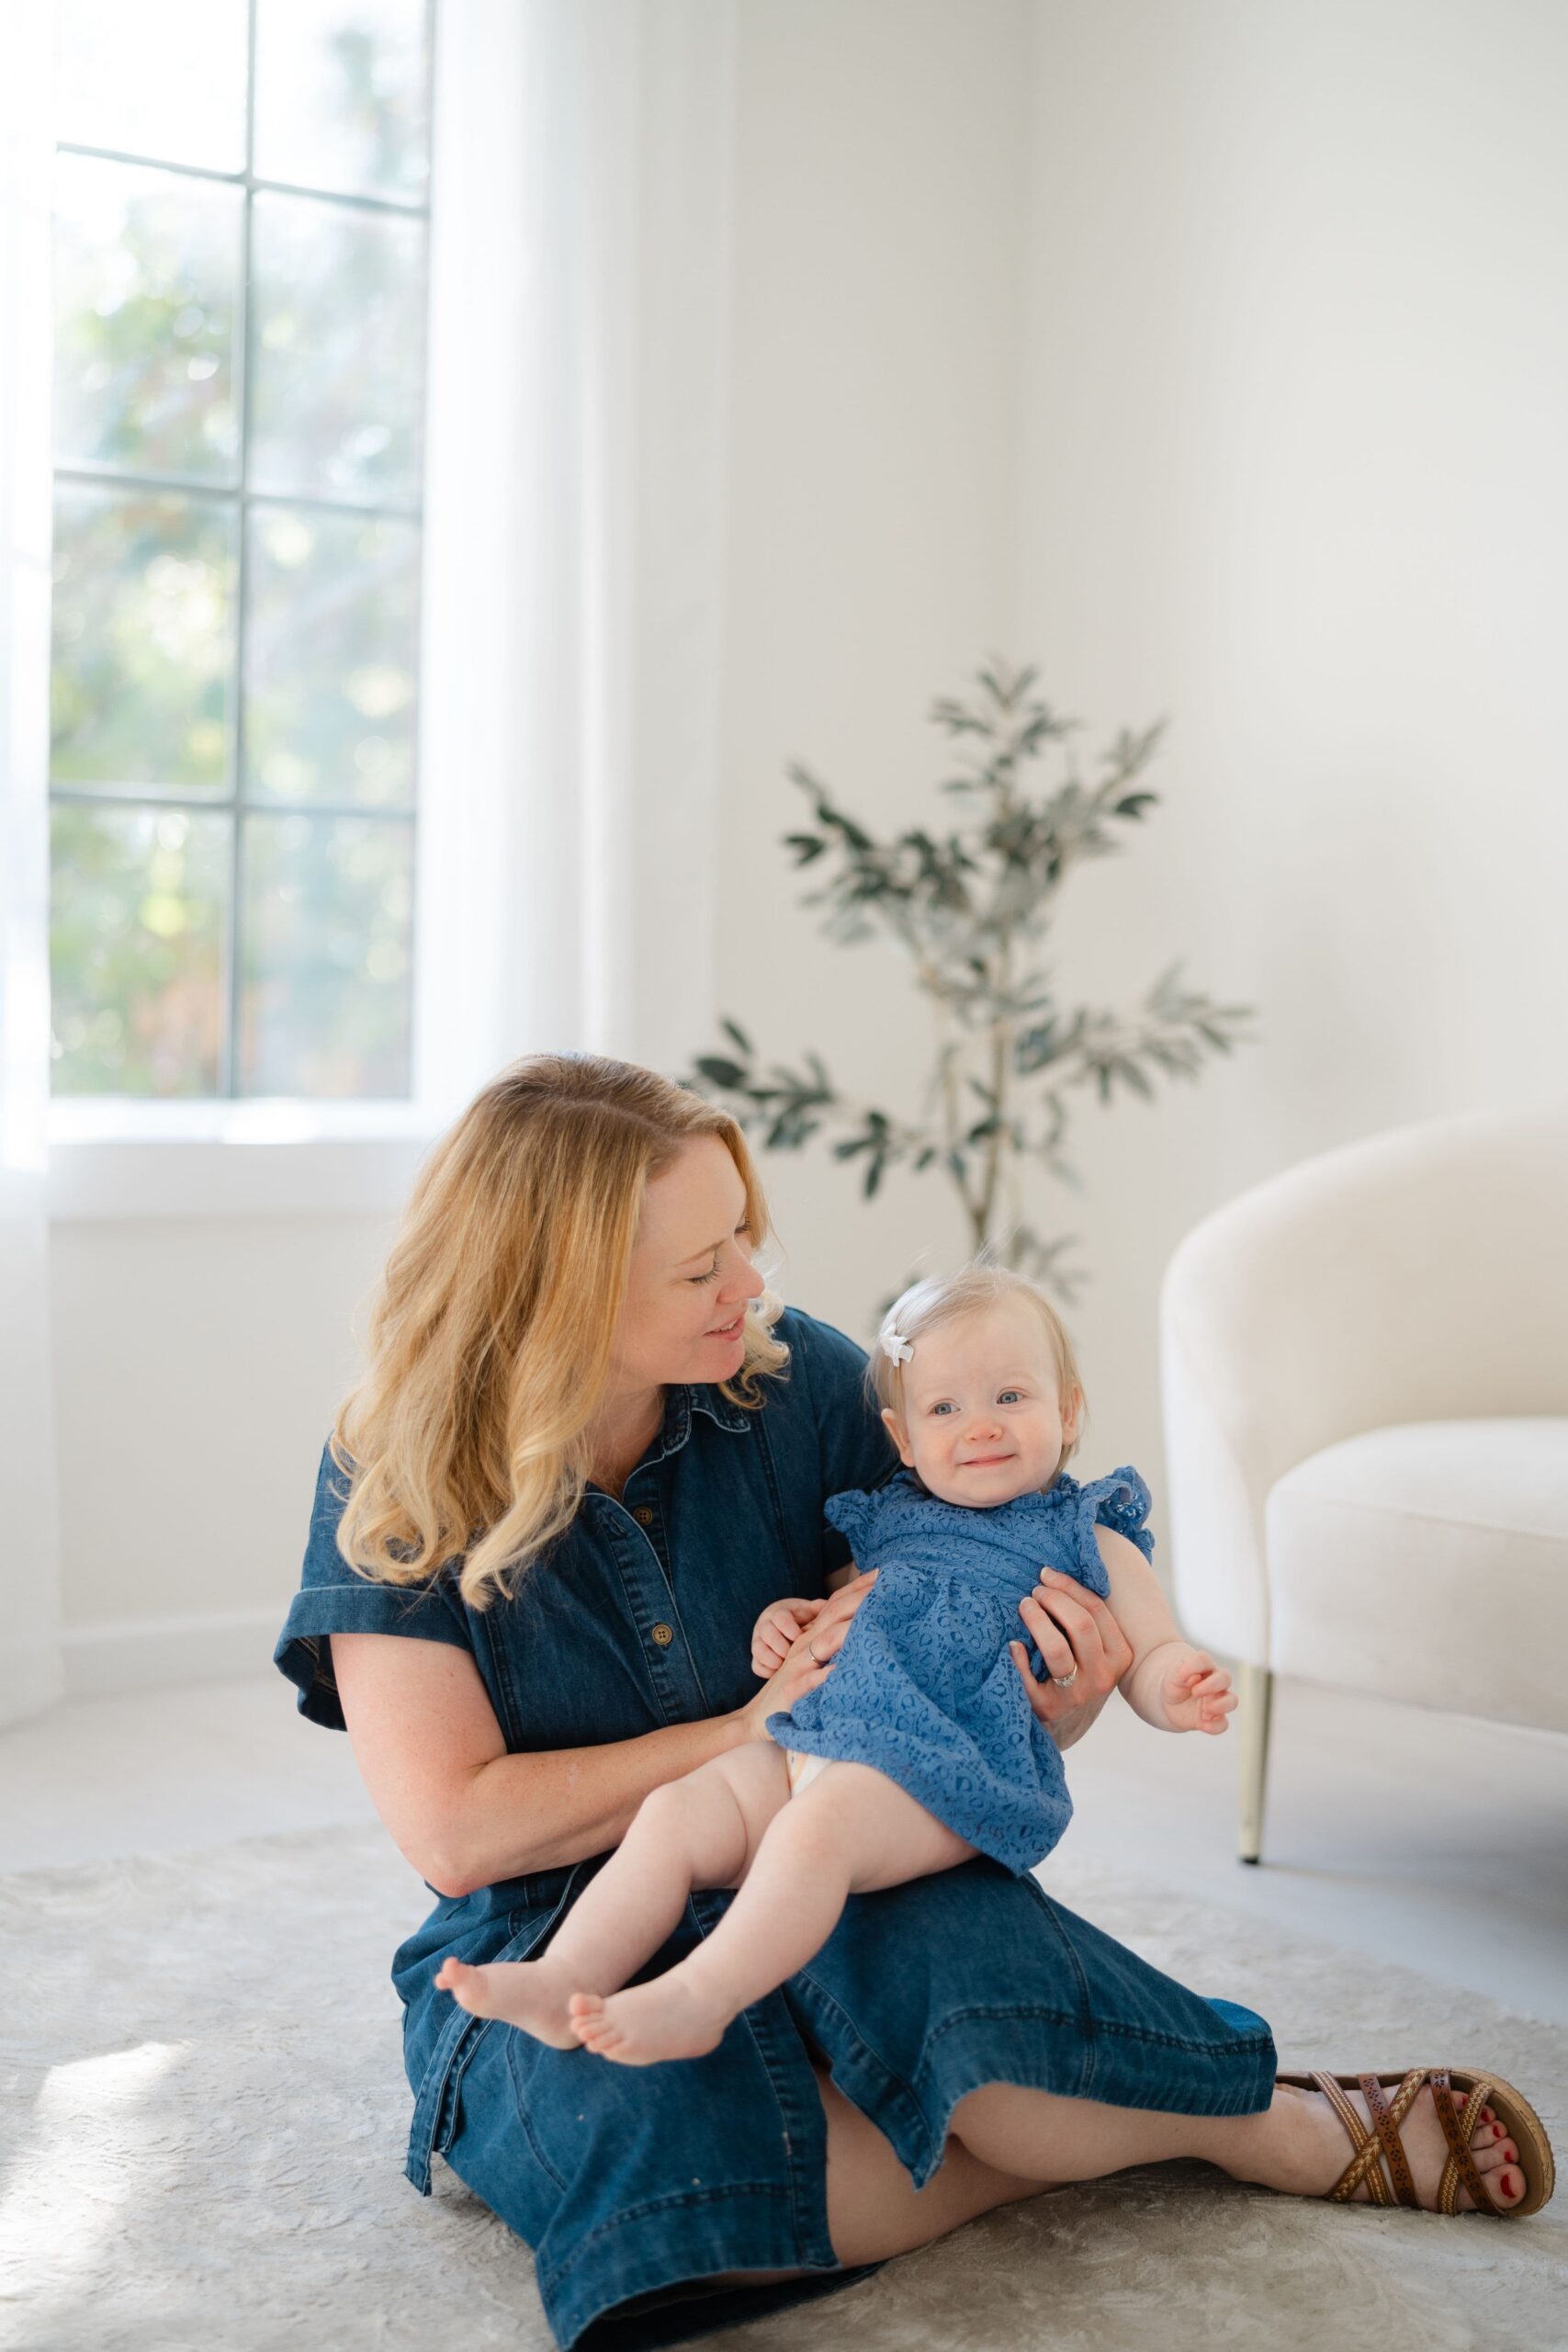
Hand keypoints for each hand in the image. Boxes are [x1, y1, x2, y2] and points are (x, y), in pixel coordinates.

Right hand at [733, 1568, 877, 1741]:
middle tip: (886, 1584)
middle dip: (859, 1598)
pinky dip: (822, 1676)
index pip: (838, 1604)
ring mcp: (797, 1666)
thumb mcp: (817, 1659)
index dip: (860, 1587)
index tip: (886, 1572)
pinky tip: (838, 1671)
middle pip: (832, 1615)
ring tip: (870, 1620)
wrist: (759, 1716)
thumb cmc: (797, 1687)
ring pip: (821, 1644)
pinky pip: (808, 1681)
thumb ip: (836, 1641)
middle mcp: (804, 1646)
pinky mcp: (792, 1691)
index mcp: (813, 1636)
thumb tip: (870, 1626)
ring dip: (845, 1632)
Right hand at [751, 1597, 825, 1677]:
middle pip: (768, 1634)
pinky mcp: (756, 1657)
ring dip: (774, 1660)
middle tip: (795, 1655)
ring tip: (788, 1664)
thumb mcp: (807, 1610)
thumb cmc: (799, 1618)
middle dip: (783, 1647)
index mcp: (777, 1612)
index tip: (802, 1638)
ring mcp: (757, 1641)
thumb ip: (817, 1608)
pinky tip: (782, 1671)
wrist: (781, 1626)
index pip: (780, 1618)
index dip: (792, 1630)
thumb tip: (830, 1609)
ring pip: (758, 1651)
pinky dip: (768, 1672)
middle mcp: (764, 1625)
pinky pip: (756, 1666)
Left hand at [1010, 1568, 1132, 1750]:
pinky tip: (1012, 1645)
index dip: (1068, 1586)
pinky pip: (1029, 1678)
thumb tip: (1055, 1572)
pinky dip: (1018, 1657)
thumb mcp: (1094, 1648)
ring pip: (1057, 1649)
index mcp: (1120, 1656)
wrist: (1063, 1722)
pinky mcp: (1048, 1709)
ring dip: (1036, 1620)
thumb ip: (1088, 1617)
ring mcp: (1076, 1695)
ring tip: (1024, 1606)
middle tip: (1034, 1592)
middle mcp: (1103, 1677)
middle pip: (1080, 1625)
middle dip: (1054, 1599)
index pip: (1097, 1610)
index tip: (1046, 1574)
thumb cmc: (1076, 1670)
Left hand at [1160, 1648, 1235, 1734]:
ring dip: (1220, 1705)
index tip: (1182, 1675)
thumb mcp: (1172, 1676)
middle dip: (1212, 1685)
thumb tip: (1195, 1676)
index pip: (1204, 1659)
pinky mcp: (1214, 1718)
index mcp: (1203, 1666)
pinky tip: (1201, 1725)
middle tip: (1195, 1692)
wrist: (1169, 1703)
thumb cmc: (1174, 1684)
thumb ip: (1181, 1672)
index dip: (1194, 1666)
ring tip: (1204, 1709)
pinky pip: (1223, 1724)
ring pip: (1232, 1701)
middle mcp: (1215, 1681)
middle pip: (1225, 1678)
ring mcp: (1217, 1700)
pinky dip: (1215, 1726)